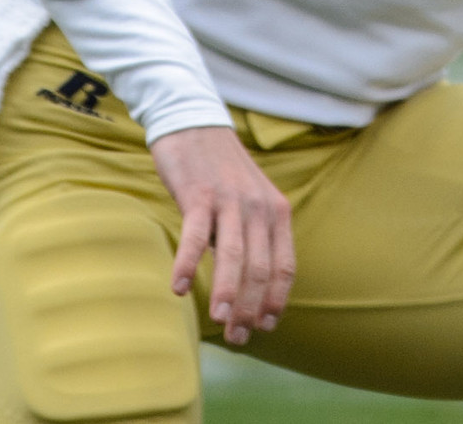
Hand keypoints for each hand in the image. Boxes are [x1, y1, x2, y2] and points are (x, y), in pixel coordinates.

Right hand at [151, 124, 294, 346]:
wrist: (196, 124)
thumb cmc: (223, 173)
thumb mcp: (251, 203)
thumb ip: (255, 239)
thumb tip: (251, 290)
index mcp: (276, 212)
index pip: (284, 265)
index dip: (276, 299)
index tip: (265, 327)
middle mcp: (259, 207)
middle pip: (260, 268)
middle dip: (250, 307)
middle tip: (237, 338)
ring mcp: (230, 200)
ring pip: (233, 254)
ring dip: (227, 291)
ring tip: (219, 321)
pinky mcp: (199, 193)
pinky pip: (195, 234)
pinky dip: (187, 262)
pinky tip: (178, 288)